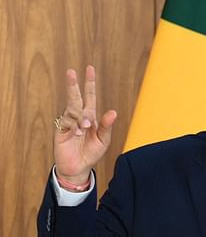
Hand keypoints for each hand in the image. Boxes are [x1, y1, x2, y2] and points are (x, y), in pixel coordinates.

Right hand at [53, 66, 116, 185]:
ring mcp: (68, 122)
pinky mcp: (60, 129)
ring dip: (80, 116)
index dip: (89, 83)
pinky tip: (77, 134)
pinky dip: (74, 126)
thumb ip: (107, 127)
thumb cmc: (91, 153)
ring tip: (86, 127)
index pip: (89, 96)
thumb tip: (113, 112)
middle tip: (71, 71)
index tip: (89, 69)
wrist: (78, 167)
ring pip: (72, 110)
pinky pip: (67, 122)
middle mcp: (79, 117)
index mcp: (91, 117)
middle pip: (75, 97)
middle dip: (74, 85)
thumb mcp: (103, 140)